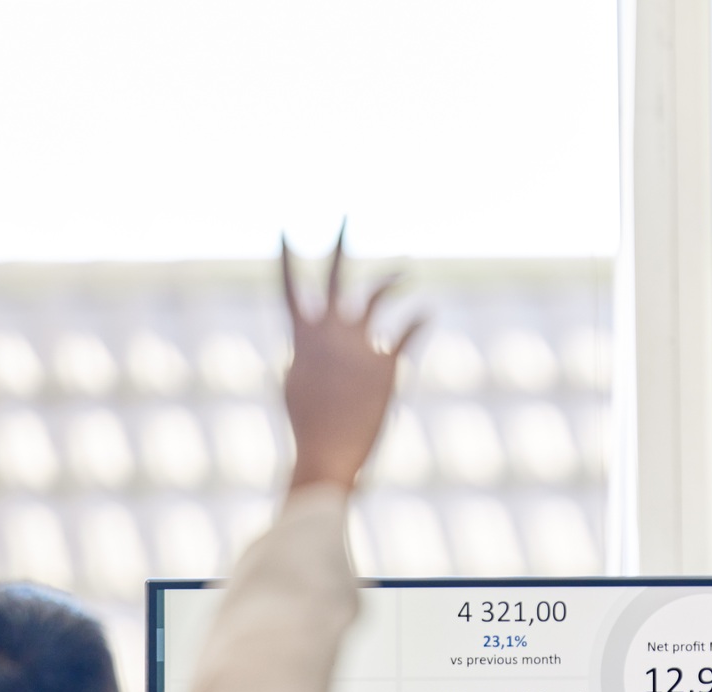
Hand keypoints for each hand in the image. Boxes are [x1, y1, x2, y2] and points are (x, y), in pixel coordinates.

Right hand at [280, 225, 423, 491]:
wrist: (329, 454)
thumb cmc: (309, 426)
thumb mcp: (296, 383)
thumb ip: (306, 353)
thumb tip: (312, 341)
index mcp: (302, 337)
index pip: (289, 289)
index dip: (286, 259)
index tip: (285, 230)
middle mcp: (331, 332)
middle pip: (336, 276)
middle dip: (340, 243)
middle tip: (346, 216)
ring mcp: (360, 345)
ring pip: (377, 297)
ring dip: (392, 279)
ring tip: (406, 269)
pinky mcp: (388, 364)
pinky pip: (408, 333)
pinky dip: (418, 321)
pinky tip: (427, 312)